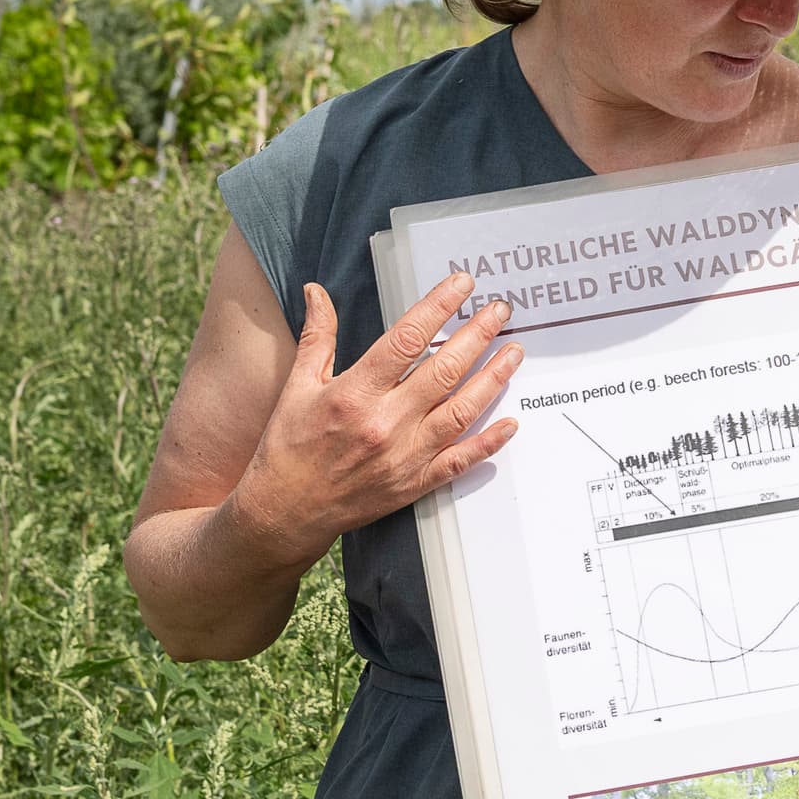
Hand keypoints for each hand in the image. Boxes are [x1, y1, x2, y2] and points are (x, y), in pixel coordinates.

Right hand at [219, 274, 523, 569]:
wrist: (285, 513)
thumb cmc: (288, 448)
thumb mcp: (296, 387)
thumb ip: (317, 337)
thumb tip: (316, 291)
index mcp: (355, 393)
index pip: (407, 340)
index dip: (438, 307)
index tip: (462, 285)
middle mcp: (385, 423)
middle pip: (444, 371)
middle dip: (477, 335)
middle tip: (500, 311)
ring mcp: (404, 456)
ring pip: (461, 411)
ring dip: (492, 379)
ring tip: (513, 352)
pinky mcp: (414, 484)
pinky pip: (460, 461)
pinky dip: (488, 443)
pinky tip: (511, 422)